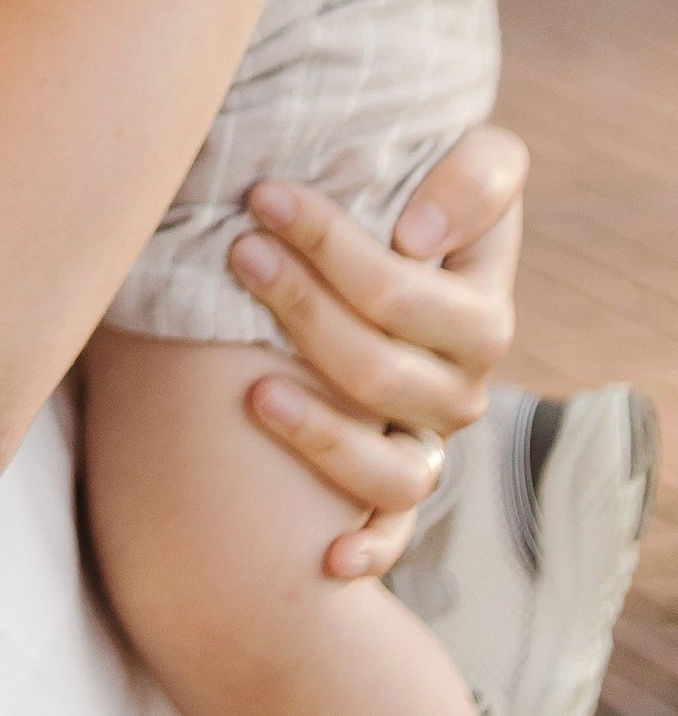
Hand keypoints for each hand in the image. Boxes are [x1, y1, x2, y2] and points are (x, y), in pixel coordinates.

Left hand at [229, 127, 525, 576]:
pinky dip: (367, 551)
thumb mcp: (452, 156)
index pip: (419, 287)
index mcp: (479, 297)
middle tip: (236, 251)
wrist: (372, 243)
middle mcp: (462, 375)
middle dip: (308, 308)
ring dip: (324, 434)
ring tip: (253, 392)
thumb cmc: (395, 191)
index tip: (265, 194)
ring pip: (395, 465)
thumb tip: (418, 235)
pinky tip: (327, 559)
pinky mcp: (396, 482)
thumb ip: (468, 176)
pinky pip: (392, 532)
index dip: (342, 245)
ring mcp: (428, 434)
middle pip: (391, 368)